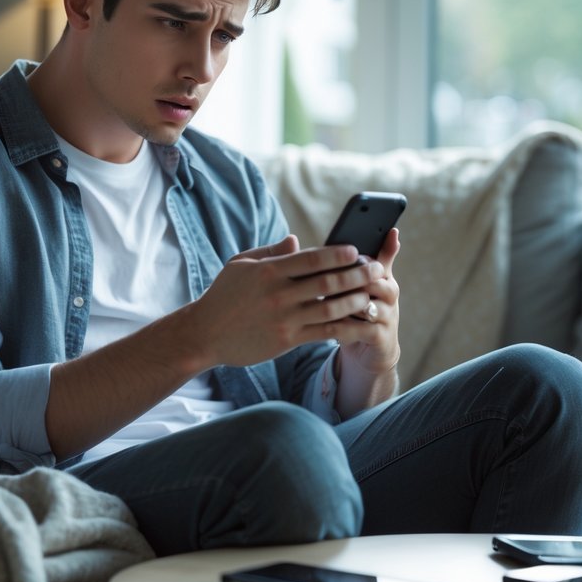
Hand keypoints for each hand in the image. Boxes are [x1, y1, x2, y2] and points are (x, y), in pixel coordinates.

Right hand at [185, 234, 388, 368]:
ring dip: (356, 300)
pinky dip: (344, 327)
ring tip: (372, 294)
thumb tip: (296, 241)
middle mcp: (279, 294)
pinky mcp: (287, 340)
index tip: (357, 251)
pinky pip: (323, 332)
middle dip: (357, 275)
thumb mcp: (240, 264)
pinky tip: (357, 322)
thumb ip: (270, 253)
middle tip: (377, 269)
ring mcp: (285, 318)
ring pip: (331, 308)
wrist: (205, 334)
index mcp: (269, 271)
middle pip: (328, 282)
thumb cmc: (223, 295)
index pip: (312, 258)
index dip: (338, 254)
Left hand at [337, 228, 401, 403]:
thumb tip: (343, 235)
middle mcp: (389, 292)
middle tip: (323, 275)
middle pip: (372, 278)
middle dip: (349, 277)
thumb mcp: (355, 283)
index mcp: (382, 274)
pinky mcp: (382, 337)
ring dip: (344, 302)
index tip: (345, 252)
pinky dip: (344, 327)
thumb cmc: (356, 310)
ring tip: (322, 301)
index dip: (361, 255)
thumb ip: (351, 259)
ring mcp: (388, 315)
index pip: (376, 257)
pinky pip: (363, 330)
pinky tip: (326, 325)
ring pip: (367, 304)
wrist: (368, 349)